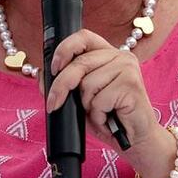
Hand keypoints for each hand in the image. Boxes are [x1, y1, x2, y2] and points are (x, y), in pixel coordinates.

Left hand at [45, 29, 163, 156]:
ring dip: (88, 106)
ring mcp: (128, 68)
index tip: (53, 68)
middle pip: (80, 63)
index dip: (64, 49)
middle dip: (61, 86)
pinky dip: (98, 115)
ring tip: (101, 113)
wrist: (136, 140)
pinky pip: (99, 100)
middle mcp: (120, 56)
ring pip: (88, 84)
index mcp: (108, 54)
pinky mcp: (131, 84)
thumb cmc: (109, 118)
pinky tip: (109, 118)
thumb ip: (65, 84)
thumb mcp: (82, 100)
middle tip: (53, 104)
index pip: (83, 37)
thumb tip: (41, 75)